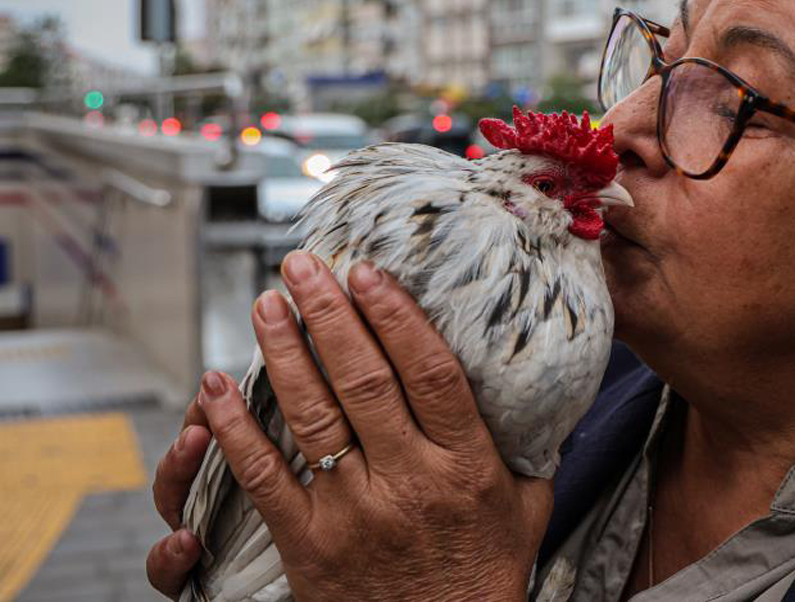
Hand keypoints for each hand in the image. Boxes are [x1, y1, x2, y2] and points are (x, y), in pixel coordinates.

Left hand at [150, 251, 553, 599]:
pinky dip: (235, 428)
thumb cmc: (486, 572)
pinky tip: (217, 387)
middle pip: (363, 381)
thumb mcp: (529, 505)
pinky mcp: (310, 542)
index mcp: (466, 465)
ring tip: (266, 305)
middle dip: (328, 314)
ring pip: (312, 416)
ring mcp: (356, 512)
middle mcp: (411, 481)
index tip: (368, 272)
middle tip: (303, 267)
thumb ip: (526, 444)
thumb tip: (534, 382)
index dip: (396, 316)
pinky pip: (264, 476)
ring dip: (284, 353)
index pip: (429, 373)